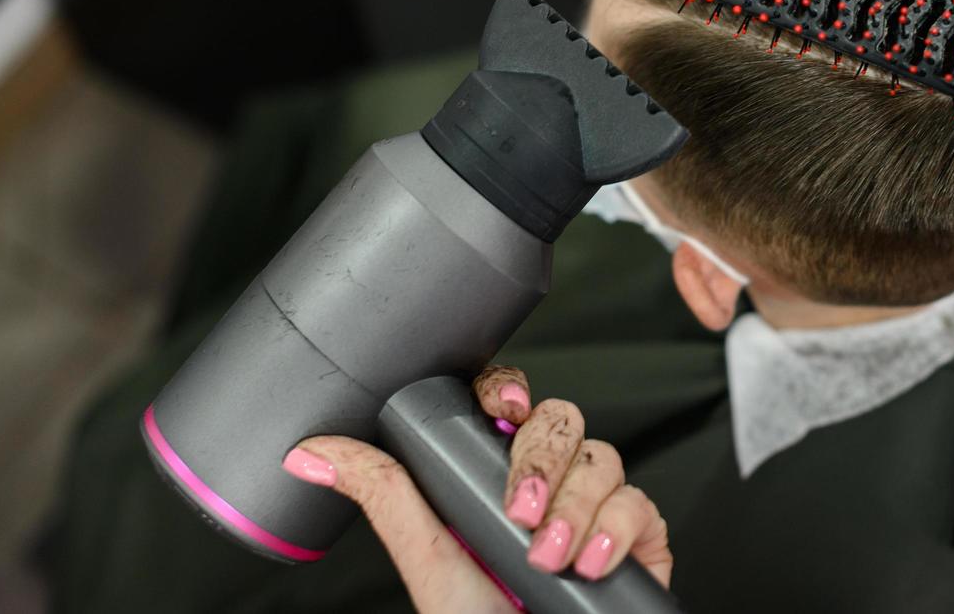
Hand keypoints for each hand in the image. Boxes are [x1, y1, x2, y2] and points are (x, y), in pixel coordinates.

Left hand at [281, 369, 670, 613]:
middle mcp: (547, 486)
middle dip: (541, 462)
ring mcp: (595, 509)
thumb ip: (384, 494)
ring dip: (576, 506)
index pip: (508, 404)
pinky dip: (617, 528)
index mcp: (493, 477)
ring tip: (549, 557)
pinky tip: (591, 561)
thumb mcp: (427, 560)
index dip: (510, 391)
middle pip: (560, 421)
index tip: (504, 407)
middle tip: (519, 513)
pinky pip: (641, 502)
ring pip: (603, 457)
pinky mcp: (638, 537)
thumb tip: (313, 454)